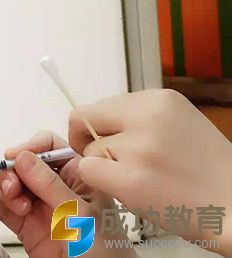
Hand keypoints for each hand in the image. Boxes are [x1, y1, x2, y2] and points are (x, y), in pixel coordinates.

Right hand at [0, 131, 136, 257]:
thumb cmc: (105, 252)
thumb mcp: (79, 214)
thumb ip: (51, 186)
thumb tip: (24, 158)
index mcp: (77, 175)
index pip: (49, 146)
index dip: (30, 147)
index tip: (14, 156)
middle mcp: (56, 187)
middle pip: (24, 164)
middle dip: (14, 171)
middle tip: (13, 187)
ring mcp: (40, 206)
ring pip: (12, 183)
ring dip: (6, 189)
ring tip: (16, 205)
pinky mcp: (26, 225)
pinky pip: (2, 207)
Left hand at [69, 89, 231, 254]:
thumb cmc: (207, 169)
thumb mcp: (177, 123)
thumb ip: (139, 118)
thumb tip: (98, 124)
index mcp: (158, 99)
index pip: (101, 104)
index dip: (99, 126)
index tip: (110, 142)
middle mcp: (145, 116)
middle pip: (83, 118)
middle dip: (85, 140)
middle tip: (105, 160)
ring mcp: (137, 147)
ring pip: (88, 151)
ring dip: (102, 168)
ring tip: (135, 179)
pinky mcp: (130, 179)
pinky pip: (88, 172)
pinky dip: (100, 183)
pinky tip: (127, 191)